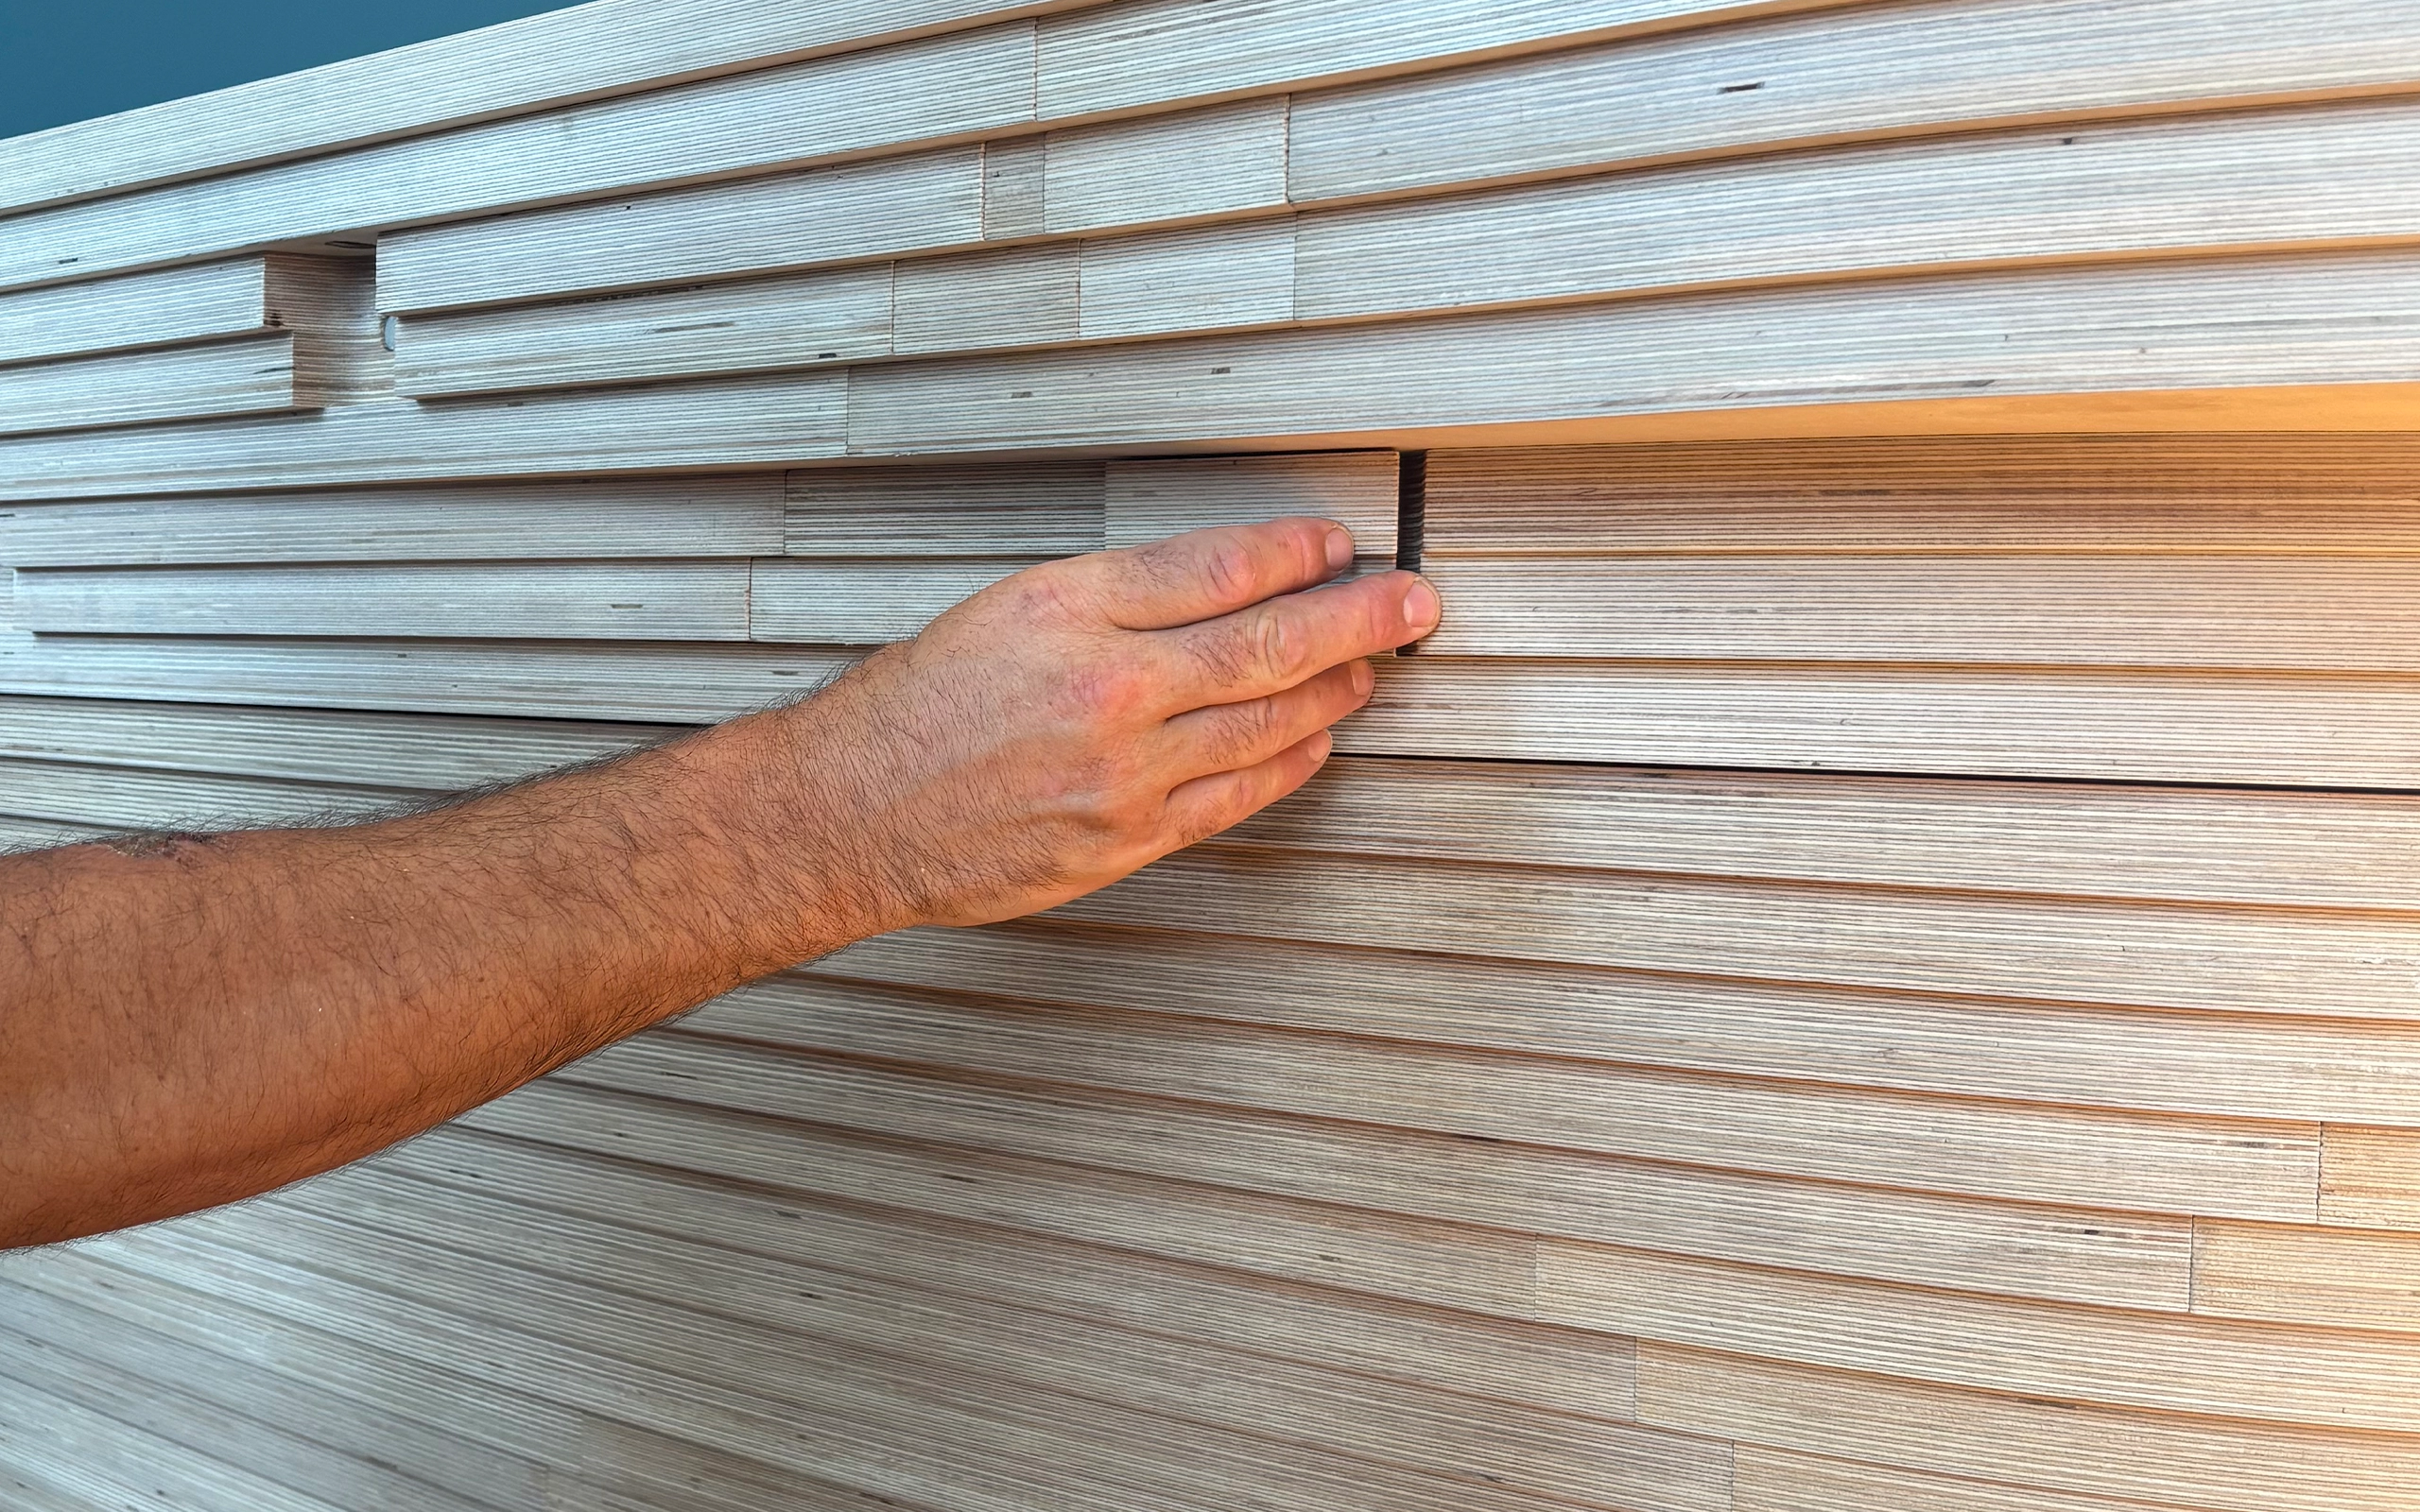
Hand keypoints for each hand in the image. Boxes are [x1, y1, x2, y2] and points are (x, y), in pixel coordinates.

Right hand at [770, 516, 1440, 935]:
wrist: (848, 814)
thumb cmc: (915, 708)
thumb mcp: (1007, 607)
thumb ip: (1118, 594)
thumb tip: (1225, 577)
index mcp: (1067, 611)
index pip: (1215, 569)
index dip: (1294, 553)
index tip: (1337, 545)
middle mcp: (1102, 690)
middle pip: (1265, 644)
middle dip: (1358, 617)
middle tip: (1415, 599)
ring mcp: (1120, 775)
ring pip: (1264, 723)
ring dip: (1337, 689)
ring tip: (1376, 662)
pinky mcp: (1123, 841)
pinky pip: (1234, 797)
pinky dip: (1289, 763)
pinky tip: (1319, 739)